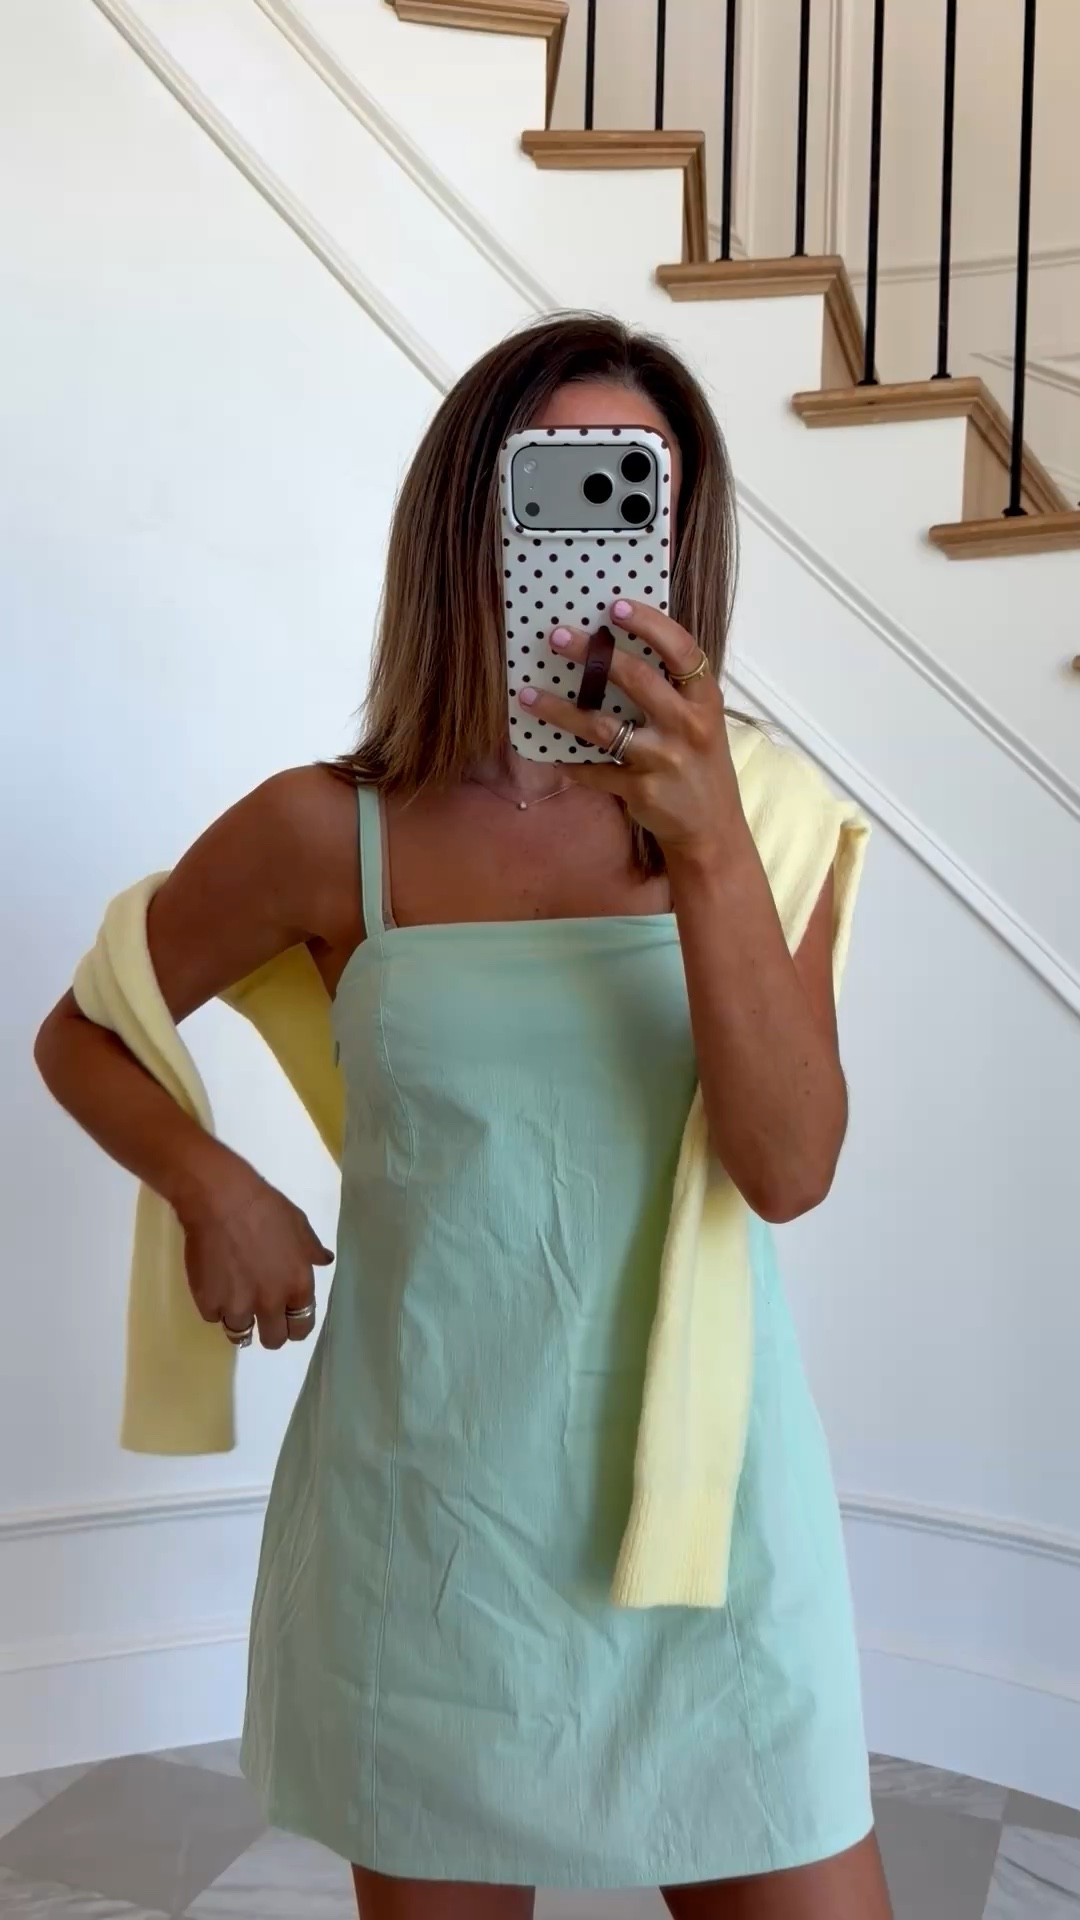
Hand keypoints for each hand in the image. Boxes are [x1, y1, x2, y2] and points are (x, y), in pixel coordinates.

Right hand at [180, 1172, 332, 1350]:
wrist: (221, 1200)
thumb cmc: (265, 1208)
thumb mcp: (300, 1225)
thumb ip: (312, 1250)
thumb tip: (325, 1261)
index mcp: (297, 1285)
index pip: (302, 1327)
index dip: (296, 1327)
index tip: (289, 1323)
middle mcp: (270, 1302)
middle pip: (273, 1339)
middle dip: (270, 1332)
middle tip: (262, 1319)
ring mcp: (237, 1306)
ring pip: (240, 1333)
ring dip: (239, 1320)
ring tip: (235, 1301)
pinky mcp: (208, 1302)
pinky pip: (213, 1316)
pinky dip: (215, 1306)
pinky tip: (215, 1285)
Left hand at [518, 599, 744, 866]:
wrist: (711, 829)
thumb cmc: (699, 763)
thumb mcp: (700, 721)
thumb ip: (671, 689)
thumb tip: (617, 647)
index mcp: (704, 700)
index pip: (681, 650)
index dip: (649, 624)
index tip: (615, 605)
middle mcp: (687, 725)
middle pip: (637, 680)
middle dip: (594, 655)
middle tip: (558, 635)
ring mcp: (663, 760)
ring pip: (603, 727)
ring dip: (560, 710)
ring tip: (528, 695)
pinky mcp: (641, 791)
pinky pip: (594, 771)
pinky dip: (568, 763)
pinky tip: (547, 754)